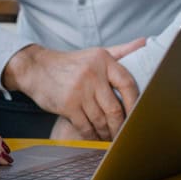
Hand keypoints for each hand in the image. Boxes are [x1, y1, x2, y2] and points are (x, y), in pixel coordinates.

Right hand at [1, 37, 146, 140]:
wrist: (35, 68)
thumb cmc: (69, 63)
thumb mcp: (94, 53)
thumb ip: (121, 50)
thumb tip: (145, 42)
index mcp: (103, 60)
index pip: (127, 83)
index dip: (135, 103)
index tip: (138, 115)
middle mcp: (92, 74)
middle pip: (115, 108)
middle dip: (121, 126)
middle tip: (124, 134)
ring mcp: (79, 90)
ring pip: (101, 120)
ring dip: (107, 132)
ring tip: (110, 137)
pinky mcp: (67, 104)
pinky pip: (85, 126)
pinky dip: (92, 135)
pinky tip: (95, 137)